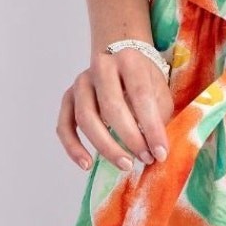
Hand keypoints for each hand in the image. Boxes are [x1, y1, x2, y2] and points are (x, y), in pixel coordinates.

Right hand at [56, 46, 173, 171]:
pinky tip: (87, 164)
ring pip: (86, 118)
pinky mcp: (68, 96)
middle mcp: (101, 66)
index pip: (140, 95)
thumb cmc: (144, 80)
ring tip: (125, 164)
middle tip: (144, 158)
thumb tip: (154, 149)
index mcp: (129, 60)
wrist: (121, 60)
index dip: (152, 127)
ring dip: (106, 146)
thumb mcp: (159, 90)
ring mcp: (81, 81)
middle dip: (130, 138)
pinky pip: (64, 125)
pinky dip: (73, 148)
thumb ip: (158, 115)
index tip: (160, 153)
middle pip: (111, 106)